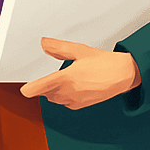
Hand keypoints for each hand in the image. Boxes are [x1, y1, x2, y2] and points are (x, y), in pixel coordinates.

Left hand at [20, 39, 140, 108]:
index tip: (25, 85)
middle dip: (43, 86)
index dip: (27, 88)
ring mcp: (73, 101)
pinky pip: (64, 102)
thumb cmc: (105, 63)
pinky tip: (74, 85)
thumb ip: (58, 48)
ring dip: (53, 91)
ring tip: (65, 78)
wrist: (123, 76)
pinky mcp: (80, 105)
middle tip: (50, 74)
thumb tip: (43, 43)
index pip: (35, 90)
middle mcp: (67, 93)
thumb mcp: (80, 50)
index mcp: (64, 79)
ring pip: (53, 98)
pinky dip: (64, 96)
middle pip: (43, 94)